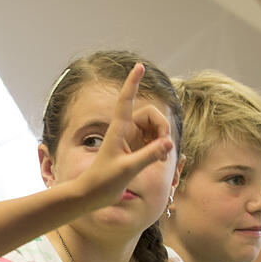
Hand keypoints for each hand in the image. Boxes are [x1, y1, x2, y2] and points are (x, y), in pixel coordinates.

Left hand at [79, 64, 173, 210]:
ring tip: (161, 157)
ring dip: (162, 140)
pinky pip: (154, 141)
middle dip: (162, 127)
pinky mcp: (134, 151)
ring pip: (155, 130)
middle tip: (164, 146)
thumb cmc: (103, 181)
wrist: (91, 195)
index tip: (139, 66)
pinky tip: (160, 159)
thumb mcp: (128, 168)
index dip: (132, 82)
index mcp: (118, 129)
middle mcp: (125, 131)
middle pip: (151, 115)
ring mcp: (130, 140)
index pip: (126, 100)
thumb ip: (149, 155)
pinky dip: (160, 148)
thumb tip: (169, 143)